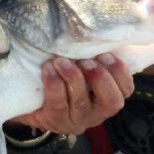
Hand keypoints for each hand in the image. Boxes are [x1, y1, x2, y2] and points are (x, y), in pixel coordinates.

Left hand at [14, 54, 133, 134]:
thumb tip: (98, 33)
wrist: (27, 100)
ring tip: (61, 61)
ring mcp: (76, 120)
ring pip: (82, 102)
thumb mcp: (78, 68)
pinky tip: (48, 69)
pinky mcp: (56, 121)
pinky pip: (58, 104)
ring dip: (73, 77)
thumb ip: (91, 57)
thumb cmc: (58, 78)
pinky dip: (54, 84)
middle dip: (101, 78)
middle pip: (112, 102)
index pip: (125, 90)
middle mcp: (96, 113)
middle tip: (86, 61)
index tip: (105, 53)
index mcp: (106, 98)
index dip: (119, 72)